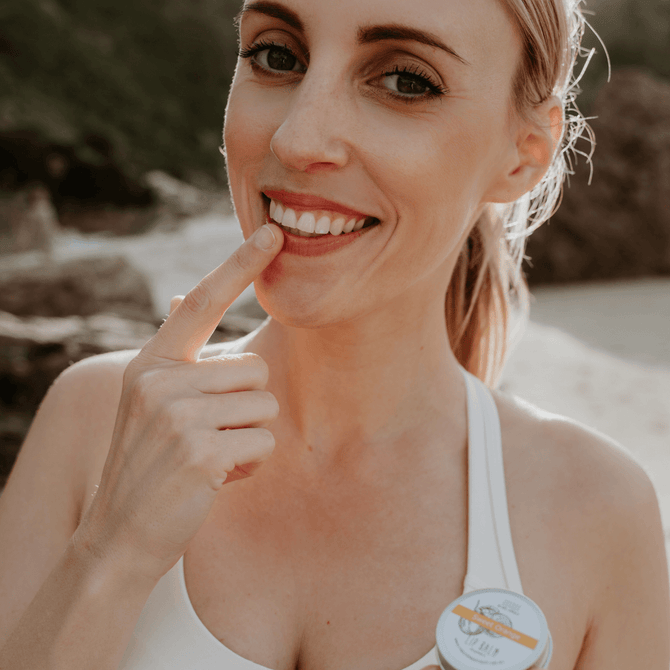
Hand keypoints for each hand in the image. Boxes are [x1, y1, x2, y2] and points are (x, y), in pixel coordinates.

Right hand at [73, 224, 283, 583]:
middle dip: (246, 407)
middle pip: (255, 369)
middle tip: (210, 436)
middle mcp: (160, 381)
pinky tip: (216, 479)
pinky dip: (251, 466)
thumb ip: (178, 355)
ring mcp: (177, 415)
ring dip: (249, 437)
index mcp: (152, 364)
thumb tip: (187, 299)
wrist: (119, 533)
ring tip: (211, 456)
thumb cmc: (149, 463)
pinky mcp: (199, 451)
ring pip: (264, 406)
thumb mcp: (151, 400)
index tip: (272, 232)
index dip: (240, 264)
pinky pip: (263, 443)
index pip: (205, 303)